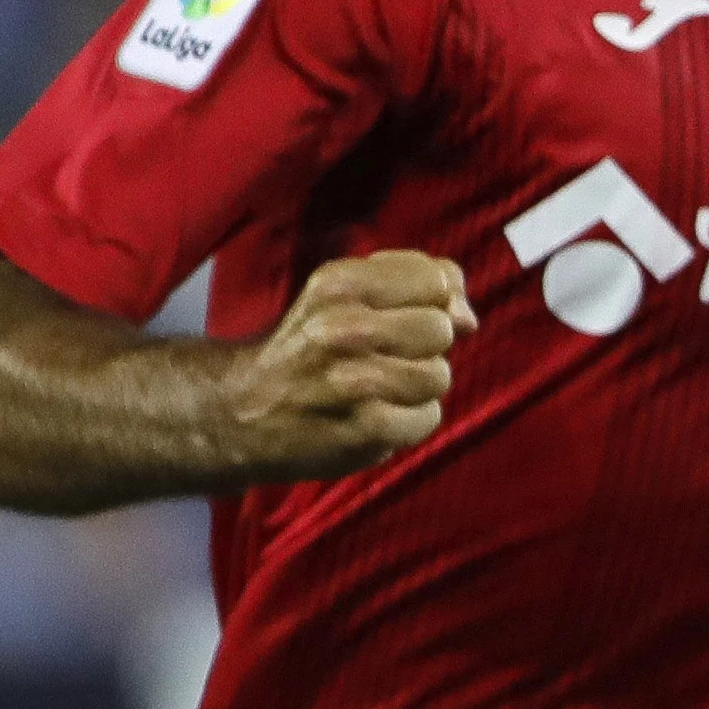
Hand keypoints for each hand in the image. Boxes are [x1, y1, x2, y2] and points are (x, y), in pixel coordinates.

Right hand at [226, 251, 475, 481]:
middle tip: (378, 357)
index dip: (429, 301)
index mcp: (339, 284)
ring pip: (439, 376)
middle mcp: (345, 328)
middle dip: (422, 346)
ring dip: (416, 387)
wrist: (240, 411)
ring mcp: (355, 381)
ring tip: (375, 389)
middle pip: (442, 329)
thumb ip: (417, 282)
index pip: (436, 280)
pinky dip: (408, 422)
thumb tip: (469, 318)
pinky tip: (372, 417)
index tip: (398, 316)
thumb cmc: (309, 346)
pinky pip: (428, 417)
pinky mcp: (365, 428)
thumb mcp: (345, 293)